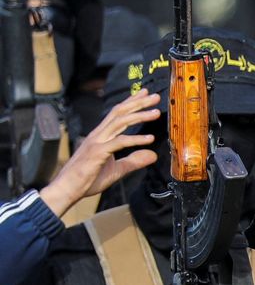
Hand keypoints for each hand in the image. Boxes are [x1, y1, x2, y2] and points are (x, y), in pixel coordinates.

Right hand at [37, 92, 159, 216]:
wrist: (68, 189)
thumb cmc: (87, 179)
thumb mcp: (117, 170)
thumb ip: (133, 161)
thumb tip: (152, 155)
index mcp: (101, 136)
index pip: (117, 114)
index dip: (131, 103)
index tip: (144, 94)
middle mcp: (98, 135)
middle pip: (119, 113)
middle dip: (138, 103)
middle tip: (155, 96)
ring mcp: (97, 142)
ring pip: (120, 123)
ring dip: (139, 116)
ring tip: (156, 112)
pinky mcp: (97, 153)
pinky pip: (119, 142)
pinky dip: (135, 139)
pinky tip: (150, 139)